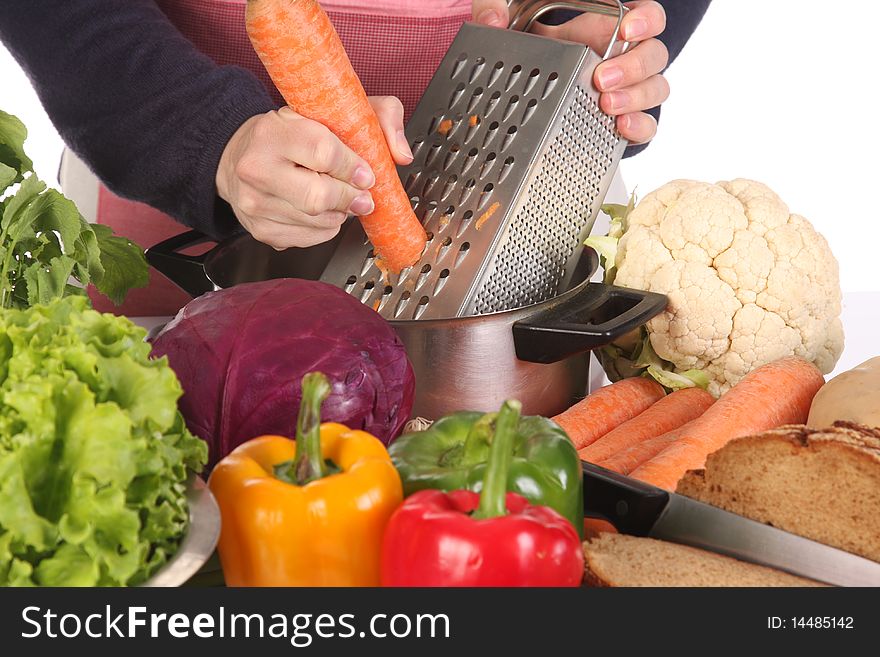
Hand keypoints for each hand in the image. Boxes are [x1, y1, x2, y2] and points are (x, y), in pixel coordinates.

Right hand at [216, 96, 412, 248]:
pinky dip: (326, 227)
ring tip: (339, 197)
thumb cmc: (291, 133)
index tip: (365, 173)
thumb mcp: (333, 110)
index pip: (324, 153)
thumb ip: (379, 117)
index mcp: (273, 132)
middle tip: (361, 196)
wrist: (239, 156)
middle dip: (350, 198)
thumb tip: (402, 155)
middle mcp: (257, 169)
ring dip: (340, 213)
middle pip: (319, 196)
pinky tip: (321, 211)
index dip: (354, 167)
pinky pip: (309, 238)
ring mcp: (255, 203)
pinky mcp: (261, 230)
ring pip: (318, 221)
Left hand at [472, 1, 668, 143]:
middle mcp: (624, 57)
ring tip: (606, 106)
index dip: (645, 20)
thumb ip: (497, 9)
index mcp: (609, 27)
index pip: (648, 17)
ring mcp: (627, 89)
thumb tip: (493, 21)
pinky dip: (639, 126)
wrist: (534, 88)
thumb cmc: (535, 49)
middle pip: (654, 55)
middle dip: (633, 67)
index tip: (627, 28)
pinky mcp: (623, 118)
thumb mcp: (516, 23)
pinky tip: (620, 126)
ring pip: (655, 88)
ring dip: (636, 98)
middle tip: (601, 78)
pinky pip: (646, 123)